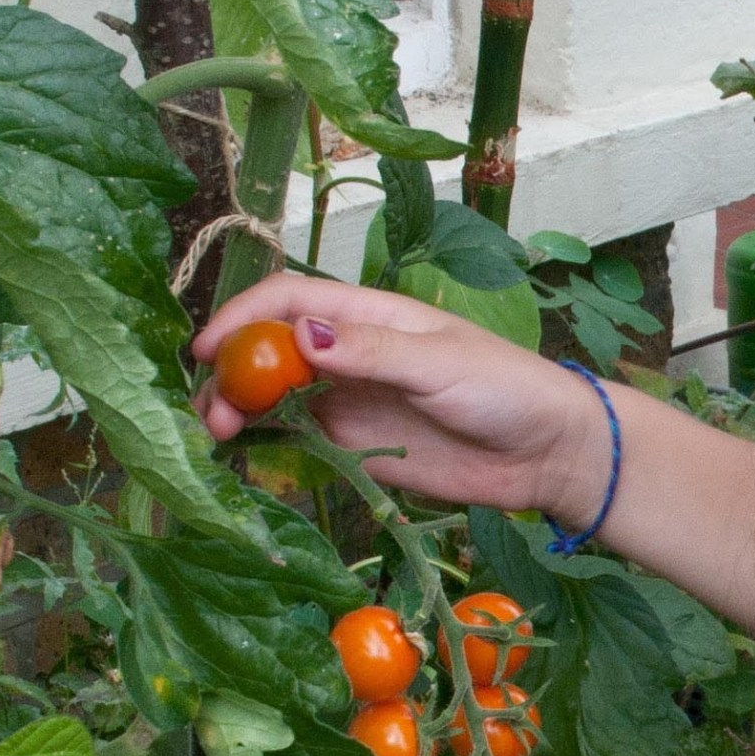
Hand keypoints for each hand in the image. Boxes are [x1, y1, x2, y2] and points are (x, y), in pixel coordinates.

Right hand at [192, 274, 608, 521]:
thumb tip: (301, 334)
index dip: (242, 318)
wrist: (547, 453)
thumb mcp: (440, 363)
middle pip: (269, 350)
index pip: (289, 301)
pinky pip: (297, 437)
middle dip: (231, 372)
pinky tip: (242, 455)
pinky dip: (263, 441)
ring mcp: (349, 400)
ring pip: (274, 396)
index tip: (207, 351)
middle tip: (210, 411)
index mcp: (370, 315)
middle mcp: (350, 353)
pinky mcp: (355, 445)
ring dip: (239, 410)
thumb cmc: (506, 390)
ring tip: (218, 436)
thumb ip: (372, 351)